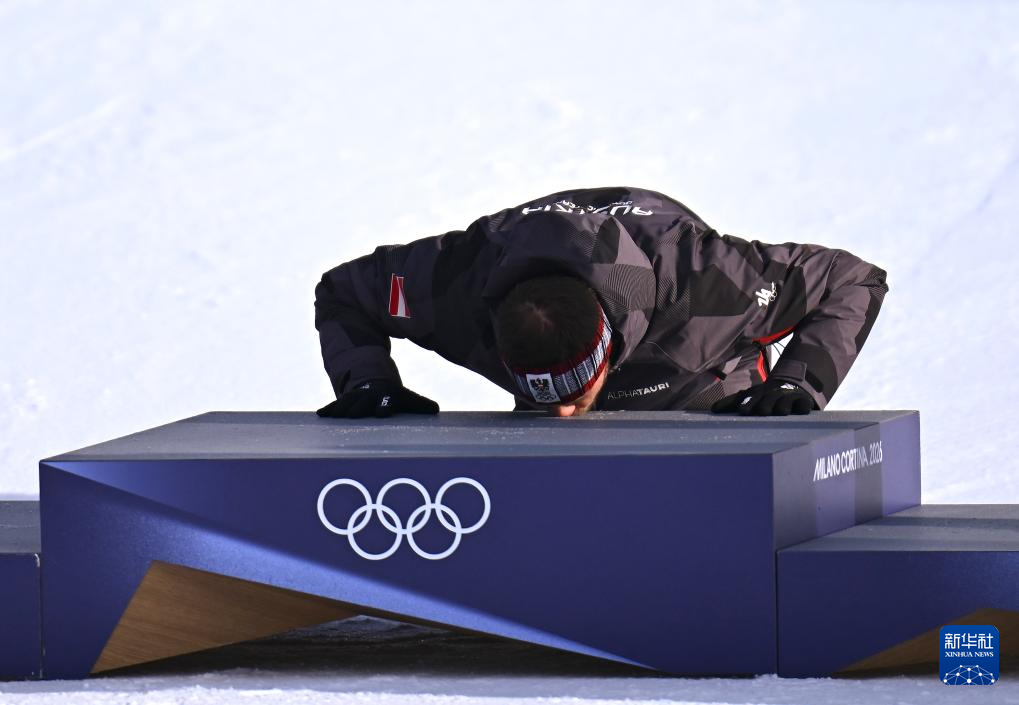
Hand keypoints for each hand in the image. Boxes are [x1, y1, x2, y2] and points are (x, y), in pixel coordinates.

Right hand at [316, 379, 438, 417]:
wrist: (374, 381)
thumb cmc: (394, 396)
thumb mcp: (408, 398)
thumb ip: (421, 405)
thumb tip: (436, 409)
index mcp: (386, 396)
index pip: (385, 402)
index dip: (384, 406)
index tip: (381, 412)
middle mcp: (369, 397)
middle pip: (362, 404)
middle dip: (358, 409)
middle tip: (353, 415)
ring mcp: (355, 398)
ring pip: (346, 404)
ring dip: (340, 410)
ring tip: (333, 417)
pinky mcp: (343, 401)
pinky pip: (334, 405)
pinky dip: (328, 410)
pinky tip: (320, 415)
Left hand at [710, 378, 814, 415]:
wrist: (792, 384)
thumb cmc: (766, 396)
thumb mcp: (750, 396)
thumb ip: (732, 402)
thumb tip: (713, 409)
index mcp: (757, 393)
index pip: (749, 398)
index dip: (746, 404)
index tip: (742, 411)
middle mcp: (771, 394)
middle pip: (766, 400)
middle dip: (763, 406)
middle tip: (762, 412)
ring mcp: (787, 397)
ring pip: (783, 403)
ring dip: (781, 406)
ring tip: (781, 411)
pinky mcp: (802, 401)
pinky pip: (802, 404)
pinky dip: (801, 407)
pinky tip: (799, 410)